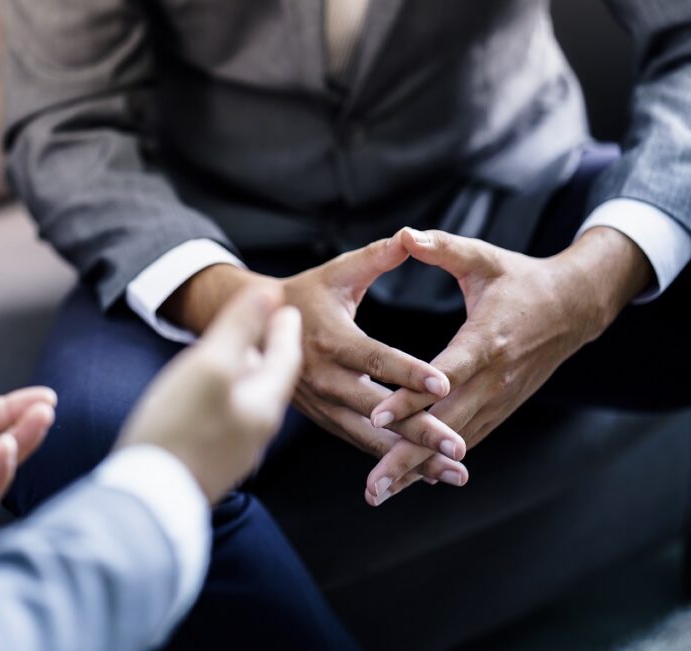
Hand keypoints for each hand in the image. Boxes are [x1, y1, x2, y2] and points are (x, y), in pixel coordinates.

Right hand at [118, 286, 301, 502]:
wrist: (147, 501)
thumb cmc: (178, 429)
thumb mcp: (210, 366)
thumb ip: (241, 328)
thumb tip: (270, 293)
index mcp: (264, 405)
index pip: (286, 358)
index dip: (284, 328)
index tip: (285, 306)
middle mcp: (256, 431)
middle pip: (268, 380)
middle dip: (268, 351)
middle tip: (267, 326)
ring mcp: (233, 450)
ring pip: (247, 400)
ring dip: (245, 374)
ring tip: (236, 355)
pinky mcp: (209, 463)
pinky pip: (226, 419)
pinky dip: (225, 397)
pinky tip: (206, 396)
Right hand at [162, 241, 467, 486]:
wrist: (252, 329)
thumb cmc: (305, 295)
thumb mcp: (337, 273)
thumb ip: (375, 258)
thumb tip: (410, 237)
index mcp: (332, 340)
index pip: (376, 359)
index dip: (409, 372)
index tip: (444, 383)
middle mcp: (326, 379)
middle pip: (378, 410)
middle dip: (419, 431)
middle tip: (458, 449)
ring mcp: (323, 404)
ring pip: (370, 437)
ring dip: (411, 458)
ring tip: (453, 474)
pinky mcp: (324, 418)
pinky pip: (360, 442)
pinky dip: (391, 459)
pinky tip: (424, 473)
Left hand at [364, 226, 651, 505]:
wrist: (574, 306)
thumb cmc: (520, 279)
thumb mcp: (484, 259)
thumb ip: (443, 248)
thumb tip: (406, 235)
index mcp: (487, 340)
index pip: (443, 374)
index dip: (411, 396)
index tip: (378, 415)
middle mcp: (494, 379)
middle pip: (445, 425)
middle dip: (406, 456)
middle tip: (371, 486)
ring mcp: (499, 399)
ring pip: (453, 442)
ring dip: (417, 470)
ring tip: (378, 493)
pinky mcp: (500, 408)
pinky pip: (465, 440)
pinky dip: (436, 464)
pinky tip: (406, 482)